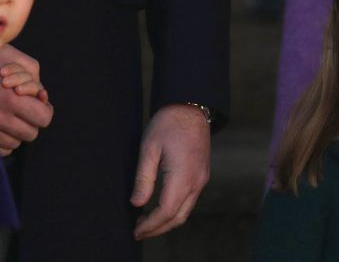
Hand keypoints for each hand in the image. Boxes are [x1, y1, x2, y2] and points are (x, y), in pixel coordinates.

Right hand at [0, 44, 52, 156]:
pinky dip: (3, 139)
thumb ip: (32, 74)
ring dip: (17, 130)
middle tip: (25, 108)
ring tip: (9, 113)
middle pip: (31, 133)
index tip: (39, 102)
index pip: (43, 119)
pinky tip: (0, 124)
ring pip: (15, 143)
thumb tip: (41, 93)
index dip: (45, 109)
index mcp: (11, 100)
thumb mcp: (12, 56)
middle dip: (32, 120)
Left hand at [130, 104, 209, 239]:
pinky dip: (176, 209)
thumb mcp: (149, 149)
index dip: (150, 225)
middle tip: (139, 231)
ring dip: (167, 220)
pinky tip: (162, 206)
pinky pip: (190, 199)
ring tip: (147, 221)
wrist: (190, 107)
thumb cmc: (168, 124)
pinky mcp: (203, 173)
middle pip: (179, 217)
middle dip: (159, 228)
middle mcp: (197, 181)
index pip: (166, 212)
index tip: (135, 230)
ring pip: (186, 210)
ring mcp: (202, 178)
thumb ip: (144, 179)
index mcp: (183, 177)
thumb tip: (137, 203)